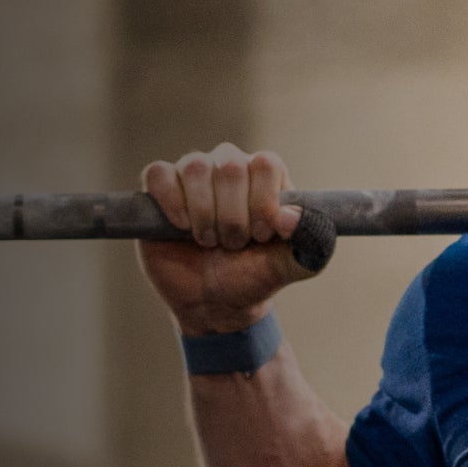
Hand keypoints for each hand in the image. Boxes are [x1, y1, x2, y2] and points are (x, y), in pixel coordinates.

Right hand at [137, 143, 319, 334]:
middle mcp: (230, 166)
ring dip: (204, 214)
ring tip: (209, 241)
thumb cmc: (250, 277)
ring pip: (196, 167)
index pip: (265, 164)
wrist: (213, 302)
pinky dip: (171, 202)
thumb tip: (290, 218)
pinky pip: (159, 174)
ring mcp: (194, 174)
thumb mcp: (286, 268)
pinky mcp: (162, 186)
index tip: (261, 237)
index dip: (262, 202)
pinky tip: (182, 227)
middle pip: (231, 166)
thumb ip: (308, 246)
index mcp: (265, 176)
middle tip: (234, 244)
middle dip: (233, 216)